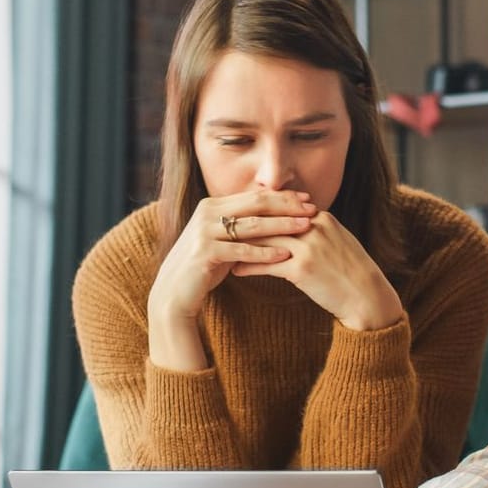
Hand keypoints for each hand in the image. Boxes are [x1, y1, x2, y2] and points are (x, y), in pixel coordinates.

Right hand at [148, 190, 316, 322]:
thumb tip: (274, 214)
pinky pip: (242, 250)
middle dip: (287, 206)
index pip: (254, 196)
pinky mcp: (205, 252)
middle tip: (312, 209)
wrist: (174, 292)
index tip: (307, 199)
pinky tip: (285, 254)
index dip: (282, 197)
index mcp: (213, 205)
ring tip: (305, 227)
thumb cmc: (205, 267)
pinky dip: (265, 252)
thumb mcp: (224, 240)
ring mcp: (204, 231)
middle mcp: (207, 212)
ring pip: (251, 225)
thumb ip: (242, 226)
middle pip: (255, 205)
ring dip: (281, 225)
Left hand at [230, 211, 402, 330]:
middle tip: (222, 231)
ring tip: (223, 251)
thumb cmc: (350, 272)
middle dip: (243, 226)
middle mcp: (314, 227)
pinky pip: (266, 264)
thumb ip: (315, 230)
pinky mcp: (302, 269)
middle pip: (269, 220)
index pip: (281, 208)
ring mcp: (308, 247)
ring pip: (264, 240)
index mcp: (321, 218)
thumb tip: (291, 226)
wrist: (367, 296)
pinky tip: (234, 271)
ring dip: (240, 246)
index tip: (237, 218)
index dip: (257, 213)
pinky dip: (248, 266)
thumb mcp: (336, 242)